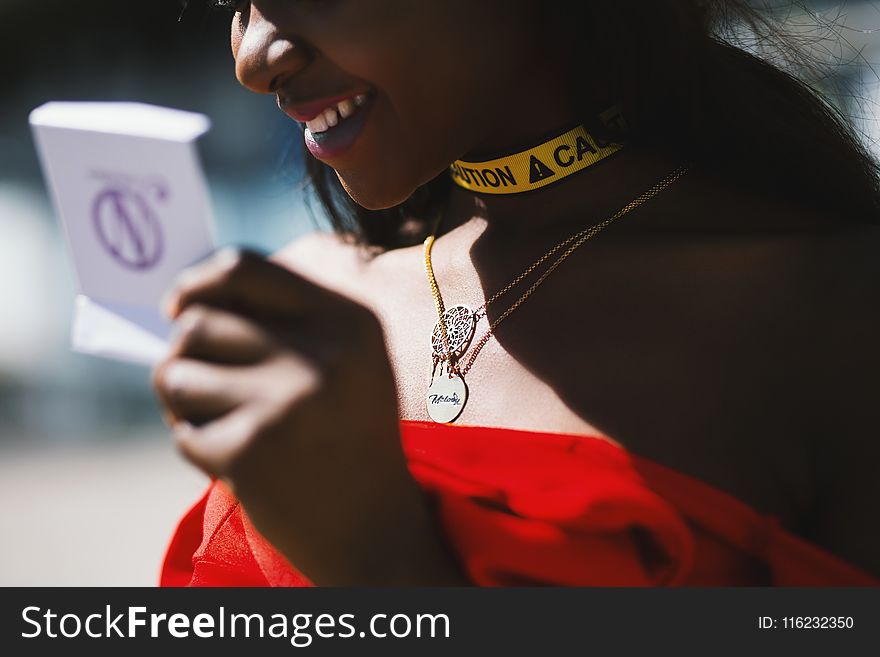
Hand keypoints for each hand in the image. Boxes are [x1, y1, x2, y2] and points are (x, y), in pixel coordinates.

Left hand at [153, 248, 464, 584]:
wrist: (374, 526)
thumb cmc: (348, 433)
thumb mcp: (345, 359)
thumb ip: (283, 319)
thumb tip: (183, 301)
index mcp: (347, 320)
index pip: (242, 267)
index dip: (196, 282)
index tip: (175, 306)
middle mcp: (320, 354)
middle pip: (195, 323)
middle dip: (186, 356)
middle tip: (207, 385)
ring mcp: (285, 403)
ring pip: (176, 376)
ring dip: (186, 404)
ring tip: (230, 424)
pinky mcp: (251, 451)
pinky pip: (183, 433)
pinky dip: (202, 449)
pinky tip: (246, 463)